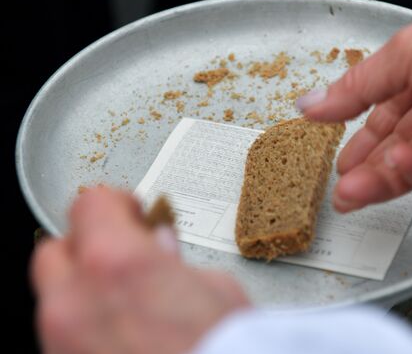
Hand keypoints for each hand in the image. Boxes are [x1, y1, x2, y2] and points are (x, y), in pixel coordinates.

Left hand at [32, 187, 248, 353]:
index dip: (115, 203)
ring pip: (54, 300)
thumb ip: (176, 264)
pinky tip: (125, 340)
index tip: (131, 214)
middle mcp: (75, 304)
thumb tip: (160, 251)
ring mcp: (63, 347)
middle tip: (123, 256)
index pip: (90, 204)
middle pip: (54, 250)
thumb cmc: (227, 351)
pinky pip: (65, 340)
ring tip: (127, 305)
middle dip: (87, 247)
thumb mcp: (217, 292)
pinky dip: (87, 330)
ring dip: (84, 292)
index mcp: (117, 264)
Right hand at [298, 8, 411, 211]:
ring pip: (404, 162)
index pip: (379, 102)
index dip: (351, 119)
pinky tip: (391, 168)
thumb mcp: (404, 54)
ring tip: (346, 194)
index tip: (322, 131)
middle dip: (360, 161)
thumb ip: (356, 86)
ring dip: (374, 178)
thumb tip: (313, 103)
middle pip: (389, 138)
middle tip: (336, 180)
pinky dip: (408, 172)